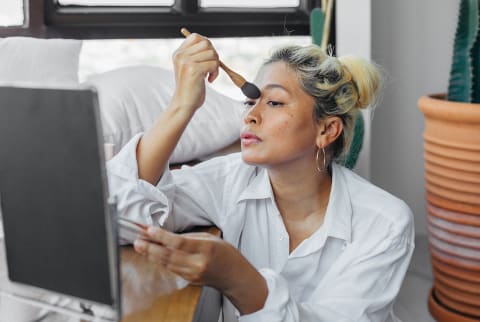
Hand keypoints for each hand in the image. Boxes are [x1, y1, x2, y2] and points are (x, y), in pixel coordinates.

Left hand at [133, 226, 267, 313]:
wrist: (234, 275)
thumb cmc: (225, 253)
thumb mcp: (210, 238)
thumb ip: (189, 237)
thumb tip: (167, 235)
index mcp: (206, 248)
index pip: (179, 243)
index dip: (162, 237)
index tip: (150, 230)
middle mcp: (198, 263)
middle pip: (169, 255)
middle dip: (150, 247)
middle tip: (137, 240)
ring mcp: (193, 274)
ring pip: (167, 263)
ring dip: (152, 254)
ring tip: (140, 245)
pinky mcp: (189, 280)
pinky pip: (171, 268)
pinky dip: (160, 260)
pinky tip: (152, 254)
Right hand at [171, 33, 219, 112]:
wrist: (184, 104)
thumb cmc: (190, 88)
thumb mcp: (190, 68)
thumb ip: (196, 55)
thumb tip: (209, 44)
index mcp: (178, 53)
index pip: (196, 37)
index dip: (207, 46)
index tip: (207, 59)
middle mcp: (180, 55)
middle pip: (206, 43)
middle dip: (213, 56)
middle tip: (211, 68)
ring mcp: (186, 62)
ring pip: (212, 53)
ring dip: (215, 65)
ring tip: (210, 75)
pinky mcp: (193, 69)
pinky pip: (214, 64)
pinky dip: (215, 73)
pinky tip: (210, 80)